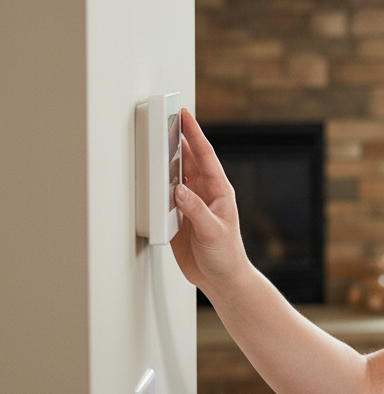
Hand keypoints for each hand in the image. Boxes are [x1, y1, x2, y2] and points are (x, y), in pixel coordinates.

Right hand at [170, 108, 252, 298]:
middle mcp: (205, 194)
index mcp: (219, 191)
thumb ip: (195, 210)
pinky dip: (156, 183)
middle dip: (178, 139)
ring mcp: (191, 204)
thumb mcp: (213, 231)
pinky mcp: (179, 216)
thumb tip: (178, 190)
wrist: (221, 278)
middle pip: (189, 160)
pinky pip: (165, 194)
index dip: (194, 134)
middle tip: (165, 118)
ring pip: (175, 174)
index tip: (184, 115)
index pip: (205, 156)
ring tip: (153, 139)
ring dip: (165, 159)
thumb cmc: (226, 256)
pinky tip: (147, 175)